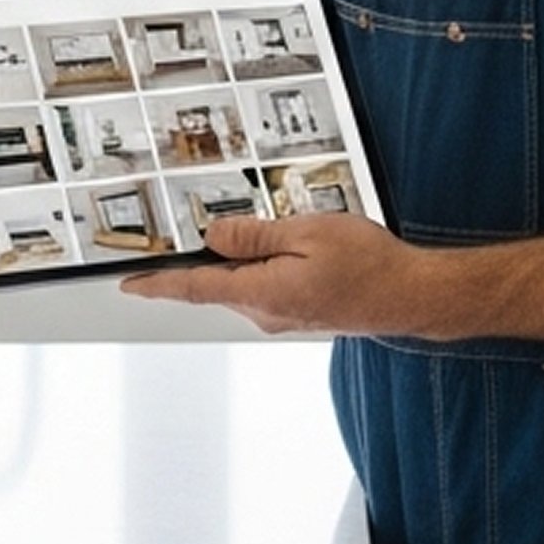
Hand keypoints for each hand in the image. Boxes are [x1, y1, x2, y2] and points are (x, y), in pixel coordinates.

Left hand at [119, 211, 428, 334]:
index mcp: (263, 292)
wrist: (414, 295)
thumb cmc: (370, 264)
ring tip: (255, 229)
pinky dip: (261, 265)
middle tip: (180, 235)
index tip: (129, 284)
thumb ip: (254, 234)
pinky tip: (282, 246)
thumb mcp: (306, 232)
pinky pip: (266, 285)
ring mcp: (284, 314)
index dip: (158, 284)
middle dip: (200, 258)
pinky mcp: (300, 310)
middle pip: (218, 281)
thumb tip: (212, 236)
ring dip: (238, 258)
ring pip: (244, 281)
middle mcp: (267, 311)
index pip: (196, 288)